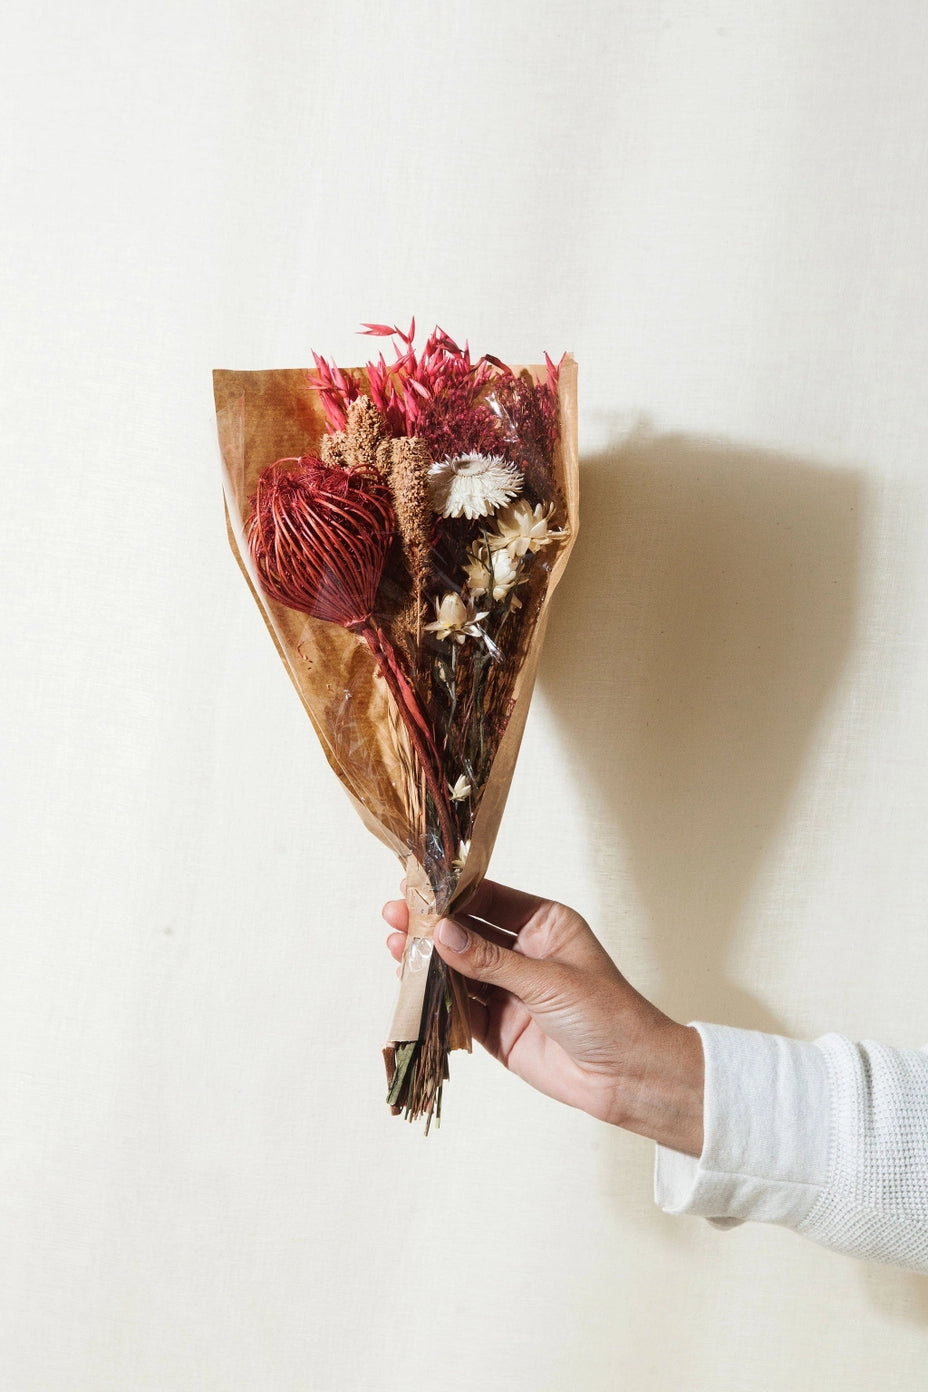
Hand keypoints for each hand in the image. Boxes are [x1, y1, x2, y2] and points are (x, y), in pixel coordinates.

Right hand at [382, 879, 703, 1155]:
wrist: (629, 1077)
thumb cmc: (607, 1014)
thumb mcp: (548, 979)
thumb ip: (490, 959)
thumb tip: (441, 933)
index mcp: (543, 925)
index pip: (488, 900)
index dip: (451, 893)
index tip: (415, 885)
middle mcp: (522, 953)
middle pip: (466, 933)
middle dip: (430, 925)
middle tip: (394, 914)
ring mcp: (507, 990)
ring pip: (457, 970)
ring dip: (426, 961)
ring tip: (393, 946)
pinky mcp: (496, 1027)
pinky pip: (457, 1009)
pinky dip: (433, 999)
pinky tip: (408, 984)